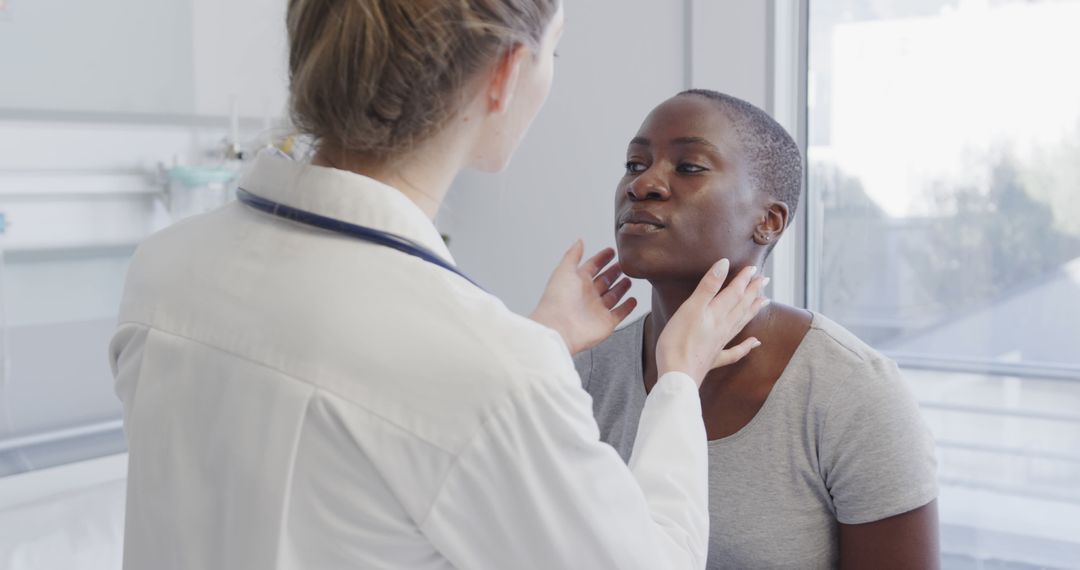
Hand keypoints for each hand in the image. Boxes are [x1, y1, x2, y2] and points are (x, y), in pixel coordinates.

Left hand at [530, 240, 637, 353]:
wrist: (559, 327)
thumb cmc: (558, 299)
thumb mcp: (564, 270)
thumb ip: (573, 255)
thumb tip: (579, 241)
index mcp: (577, 282)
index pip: (592, 267)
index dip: (601, 259)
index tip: (611, 252)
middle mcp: (587, 296)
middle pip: (604, 281)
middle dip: (613, 272)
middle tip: (623, 265)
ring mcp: (597, 310)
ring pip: (613, 296)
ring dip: (621, 288)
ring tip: (629, 279)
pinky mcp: (606, 323)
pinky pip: (619, 314)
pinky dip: (627, 307)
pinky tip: (633, 300)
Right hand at [656, 259, 769, 384]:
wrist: (678, 376)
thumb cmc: (679, 342)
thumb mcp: (691, 308)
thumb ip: (709, 286)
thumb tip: (725, 264)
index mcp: (717, 314)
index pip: (735, 292)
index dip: (744, 279)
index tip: (753, 267)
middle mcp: (723, 327)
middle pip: (742, 306)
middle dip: (753, 292)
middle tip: (765, 280)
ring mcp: (720, 344)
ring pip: (741, 324)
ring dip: (752, 311)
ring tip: (764, 302)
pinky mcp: (713, 358)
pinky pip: (735, 351)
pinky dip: (747, 346)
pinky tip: (755, 343)